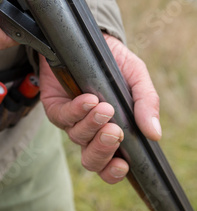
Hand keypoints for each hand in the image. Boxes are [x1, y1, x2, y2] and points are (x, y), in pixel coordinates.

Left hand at [39, 34, 160, 183]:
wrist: (88, 39)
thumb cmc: (114, 62)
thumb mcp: (136, 77)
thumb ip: (146, 102)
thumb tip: (154, 134)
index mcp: (113, 131)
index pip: (111, 165)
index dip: (114, 171)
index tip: (123, 164)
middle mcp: (90, 132)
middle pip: (92, 159)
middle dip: (103, 149)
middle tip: (115, 132)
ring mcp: (71, 120)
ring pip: (78, 137)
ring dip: (92, 125)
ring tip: (104, 108)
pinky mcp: (55, 107)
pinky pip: (63, 116)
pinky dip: (77, 110)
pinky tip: (88, 100)